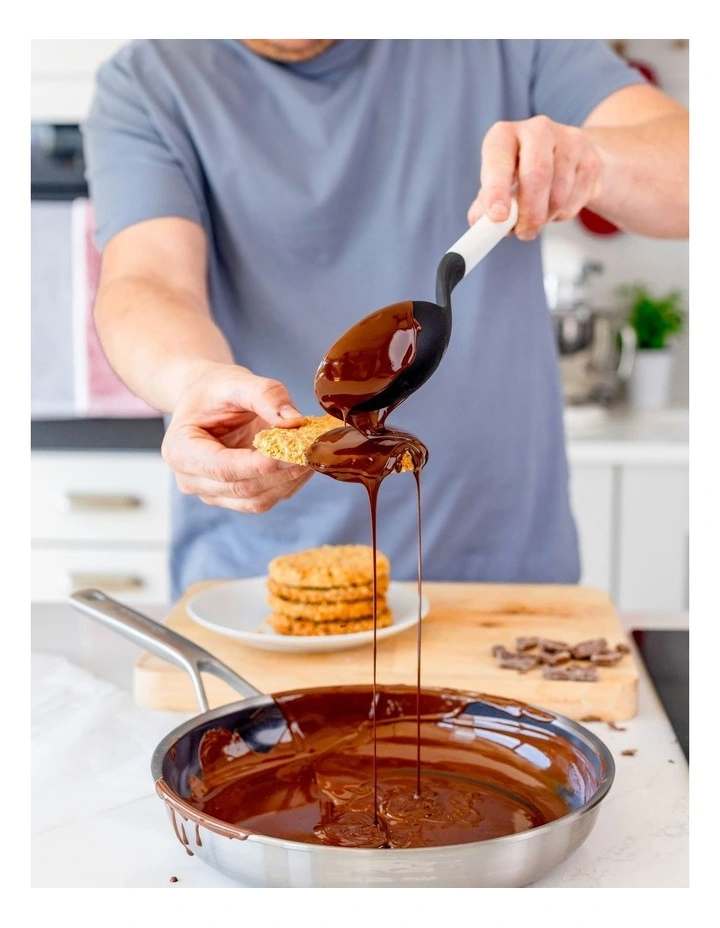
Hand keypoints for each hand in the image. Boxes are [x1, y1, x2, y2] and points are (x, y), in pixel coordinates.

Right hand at [161, 364, 311, 513]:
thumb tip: (294, 421)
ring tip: (313, 455)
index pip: (224, 468)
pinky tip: (304, 463)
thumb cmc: (215, 390)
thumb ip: (265, 395)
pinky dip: (288, 484)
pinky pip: (265, 498)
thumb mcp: (236, 381)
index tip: (295, 453)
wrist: (206, 399)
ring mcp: (212, 493)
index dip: (261, 465)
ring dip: (289, 481)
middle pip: (243, 488)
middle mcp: (191, 480)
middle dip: (282, 472)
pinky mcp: (233, 497)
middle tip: (314, 452)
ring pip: (257, 500)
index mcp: (180, 451)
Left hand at [467, 115, 602, 240]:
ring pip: (558, 191)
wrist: (565, 161)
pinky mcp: (591, 159)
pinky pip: (576, 199)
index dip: (496, 189)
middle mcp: (537, 129)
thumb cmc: (521, 176)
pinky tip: (556, 206)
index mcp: (504, 135)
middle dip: (530, 212)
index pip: (498, 160)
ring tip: (538, 218)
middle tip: (524, 233)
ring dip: (546, 217)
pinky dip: (563, 214)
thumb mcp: (497, 187)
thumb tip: (479, 223)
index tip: (498, 217)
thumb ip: (484, 205)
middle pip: (536, 174)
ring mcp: (568, 140)